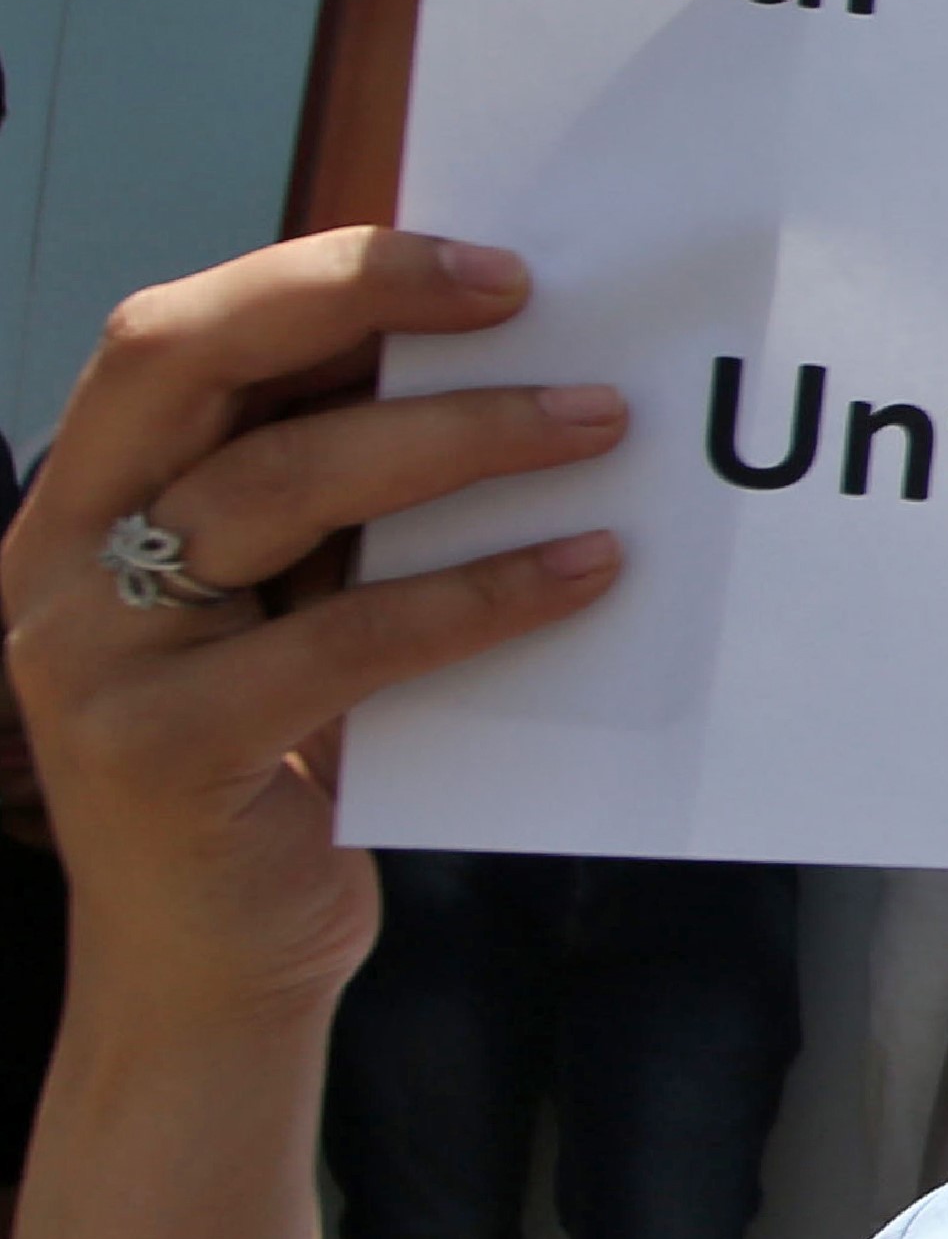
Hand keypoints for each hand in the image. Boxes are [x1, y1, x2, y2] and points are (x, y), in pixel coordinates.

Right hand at [0, 230, 623, 1019]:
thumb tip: (500, 367)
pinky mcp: (165, 748)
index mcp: (85, 499)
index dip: (320, 276)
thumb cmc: (275, 762)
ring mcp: (94, 653)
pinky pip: (344, 641)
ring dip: (453, 442)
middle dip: (357, 305)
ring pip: (275, 490)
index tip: (481, 267)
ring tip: (596, 425)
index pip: (174, 335)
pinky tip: (586, 571)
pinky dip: (477, 594)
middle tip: (527, 301)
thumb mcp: (281, 606)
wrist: (212, 970)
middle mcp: (60, 558)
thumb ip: (331, 505)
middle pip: (190, 368)